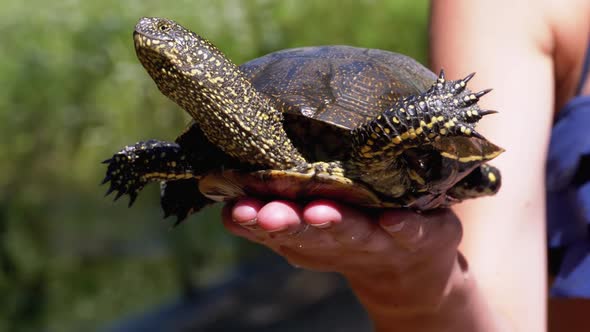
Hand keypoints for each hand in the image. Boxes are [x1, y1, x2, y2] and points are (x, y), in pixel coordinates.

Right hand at [222, 198, 464, 311]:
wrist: (411, 269)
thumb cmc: (352, 236)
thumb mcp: (310, 232)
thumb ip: (272, 216)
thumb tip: (225, 194)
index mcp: (312, 232)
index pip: (277, 226)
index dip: (255, 221)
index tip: (235, 211)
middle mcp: (343, 238)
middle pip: (312, 231)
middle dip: (289, 224)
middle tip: (267, 215)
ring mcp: (382, 237)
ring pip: (355, 231)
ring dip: (335, 225)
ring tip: (318, 213)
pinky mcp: (421, 233)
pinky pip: (413, 230)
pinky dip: (402, 227)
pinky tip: (393, 221)